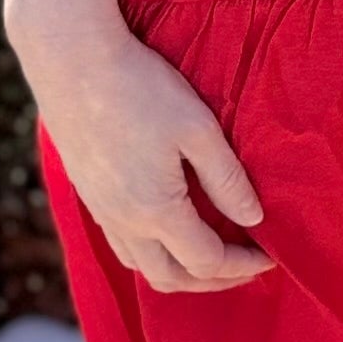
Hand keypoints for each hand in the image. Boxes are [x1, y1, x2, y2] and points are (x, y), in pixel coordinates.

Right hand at [24, 23, 273, 292]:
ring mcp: (101, 210)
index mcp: (156, 210)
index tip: (271, 254)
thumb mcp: (199, 129)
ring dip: (181, 272)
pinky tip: (169, 230)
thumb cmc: (141, 88)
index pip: (208, 261)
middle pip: (172, 279)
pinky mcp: (87, 194)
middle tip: (247, 265)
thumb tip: (254, 220)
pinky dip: (152, 254)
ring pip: (142, 267)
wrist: (71, 60)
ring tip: (211, 255)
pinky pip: (121, 245)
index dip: (244, 265)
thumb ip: (228, 180)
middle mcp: (124, 222)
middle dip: (214, 280)